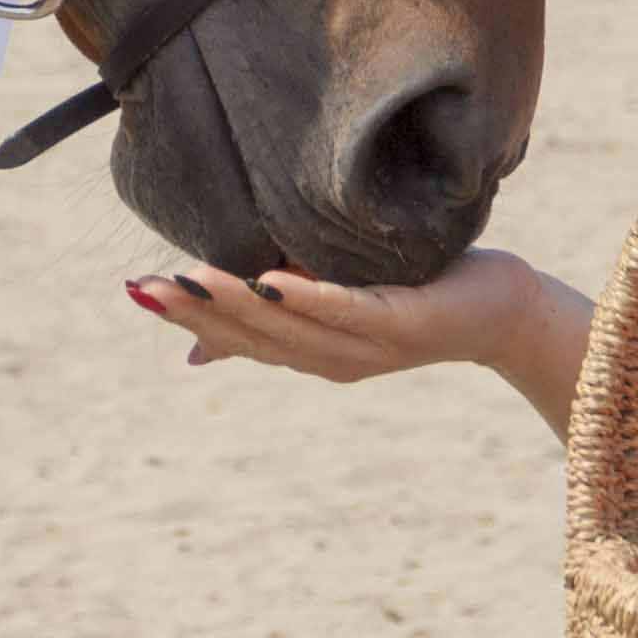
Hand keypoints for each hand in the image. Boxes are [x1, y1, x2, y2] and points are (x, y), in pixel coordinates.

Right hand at [128, 250, 576, 386]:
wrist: (500, 311)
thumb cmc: (415, 297)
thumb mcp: (333, 304)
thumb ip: (271, 320)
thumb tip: (194, 352)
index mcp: (311, 354)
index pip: (238, 340)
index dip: (188, 319)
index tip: (137, 293)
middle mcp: (333, 359)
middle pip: (255, 338)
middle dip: (198, 312)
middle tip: (145, 287)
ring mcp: (368, 345)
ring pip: (290, 327)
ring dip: (238, 304)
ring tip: (190, 278)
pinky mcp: (402, 323)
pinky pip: (346, 309)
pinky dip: (307, 297)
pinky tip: (270, 279)